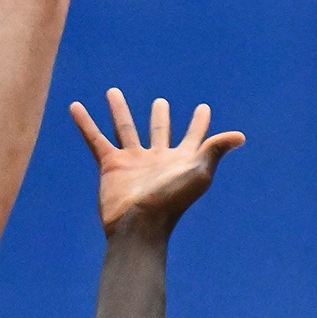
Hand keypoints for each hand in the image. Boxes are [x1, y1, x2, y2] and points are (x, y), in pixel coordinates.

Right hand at [70, 88, 243, 234]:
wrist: (139, 226)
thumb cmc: (172, 200)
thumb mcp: (198, 172)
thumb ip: (214, 149)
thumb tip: (240, 136)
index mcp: (181, 160)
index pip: (194, 136)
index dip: (200, 123)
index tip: (203, 108)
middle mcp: (157, 158)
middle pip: (159, 131)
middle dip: (160, 117)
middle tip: (161, 102)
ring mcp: (132, 162)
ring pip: (124, 129)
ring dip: (119, 110)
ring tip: (113, 92)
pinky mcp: (110, 166)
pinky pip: (95, 139)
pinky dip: (85, 123)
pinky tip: (76, 107)